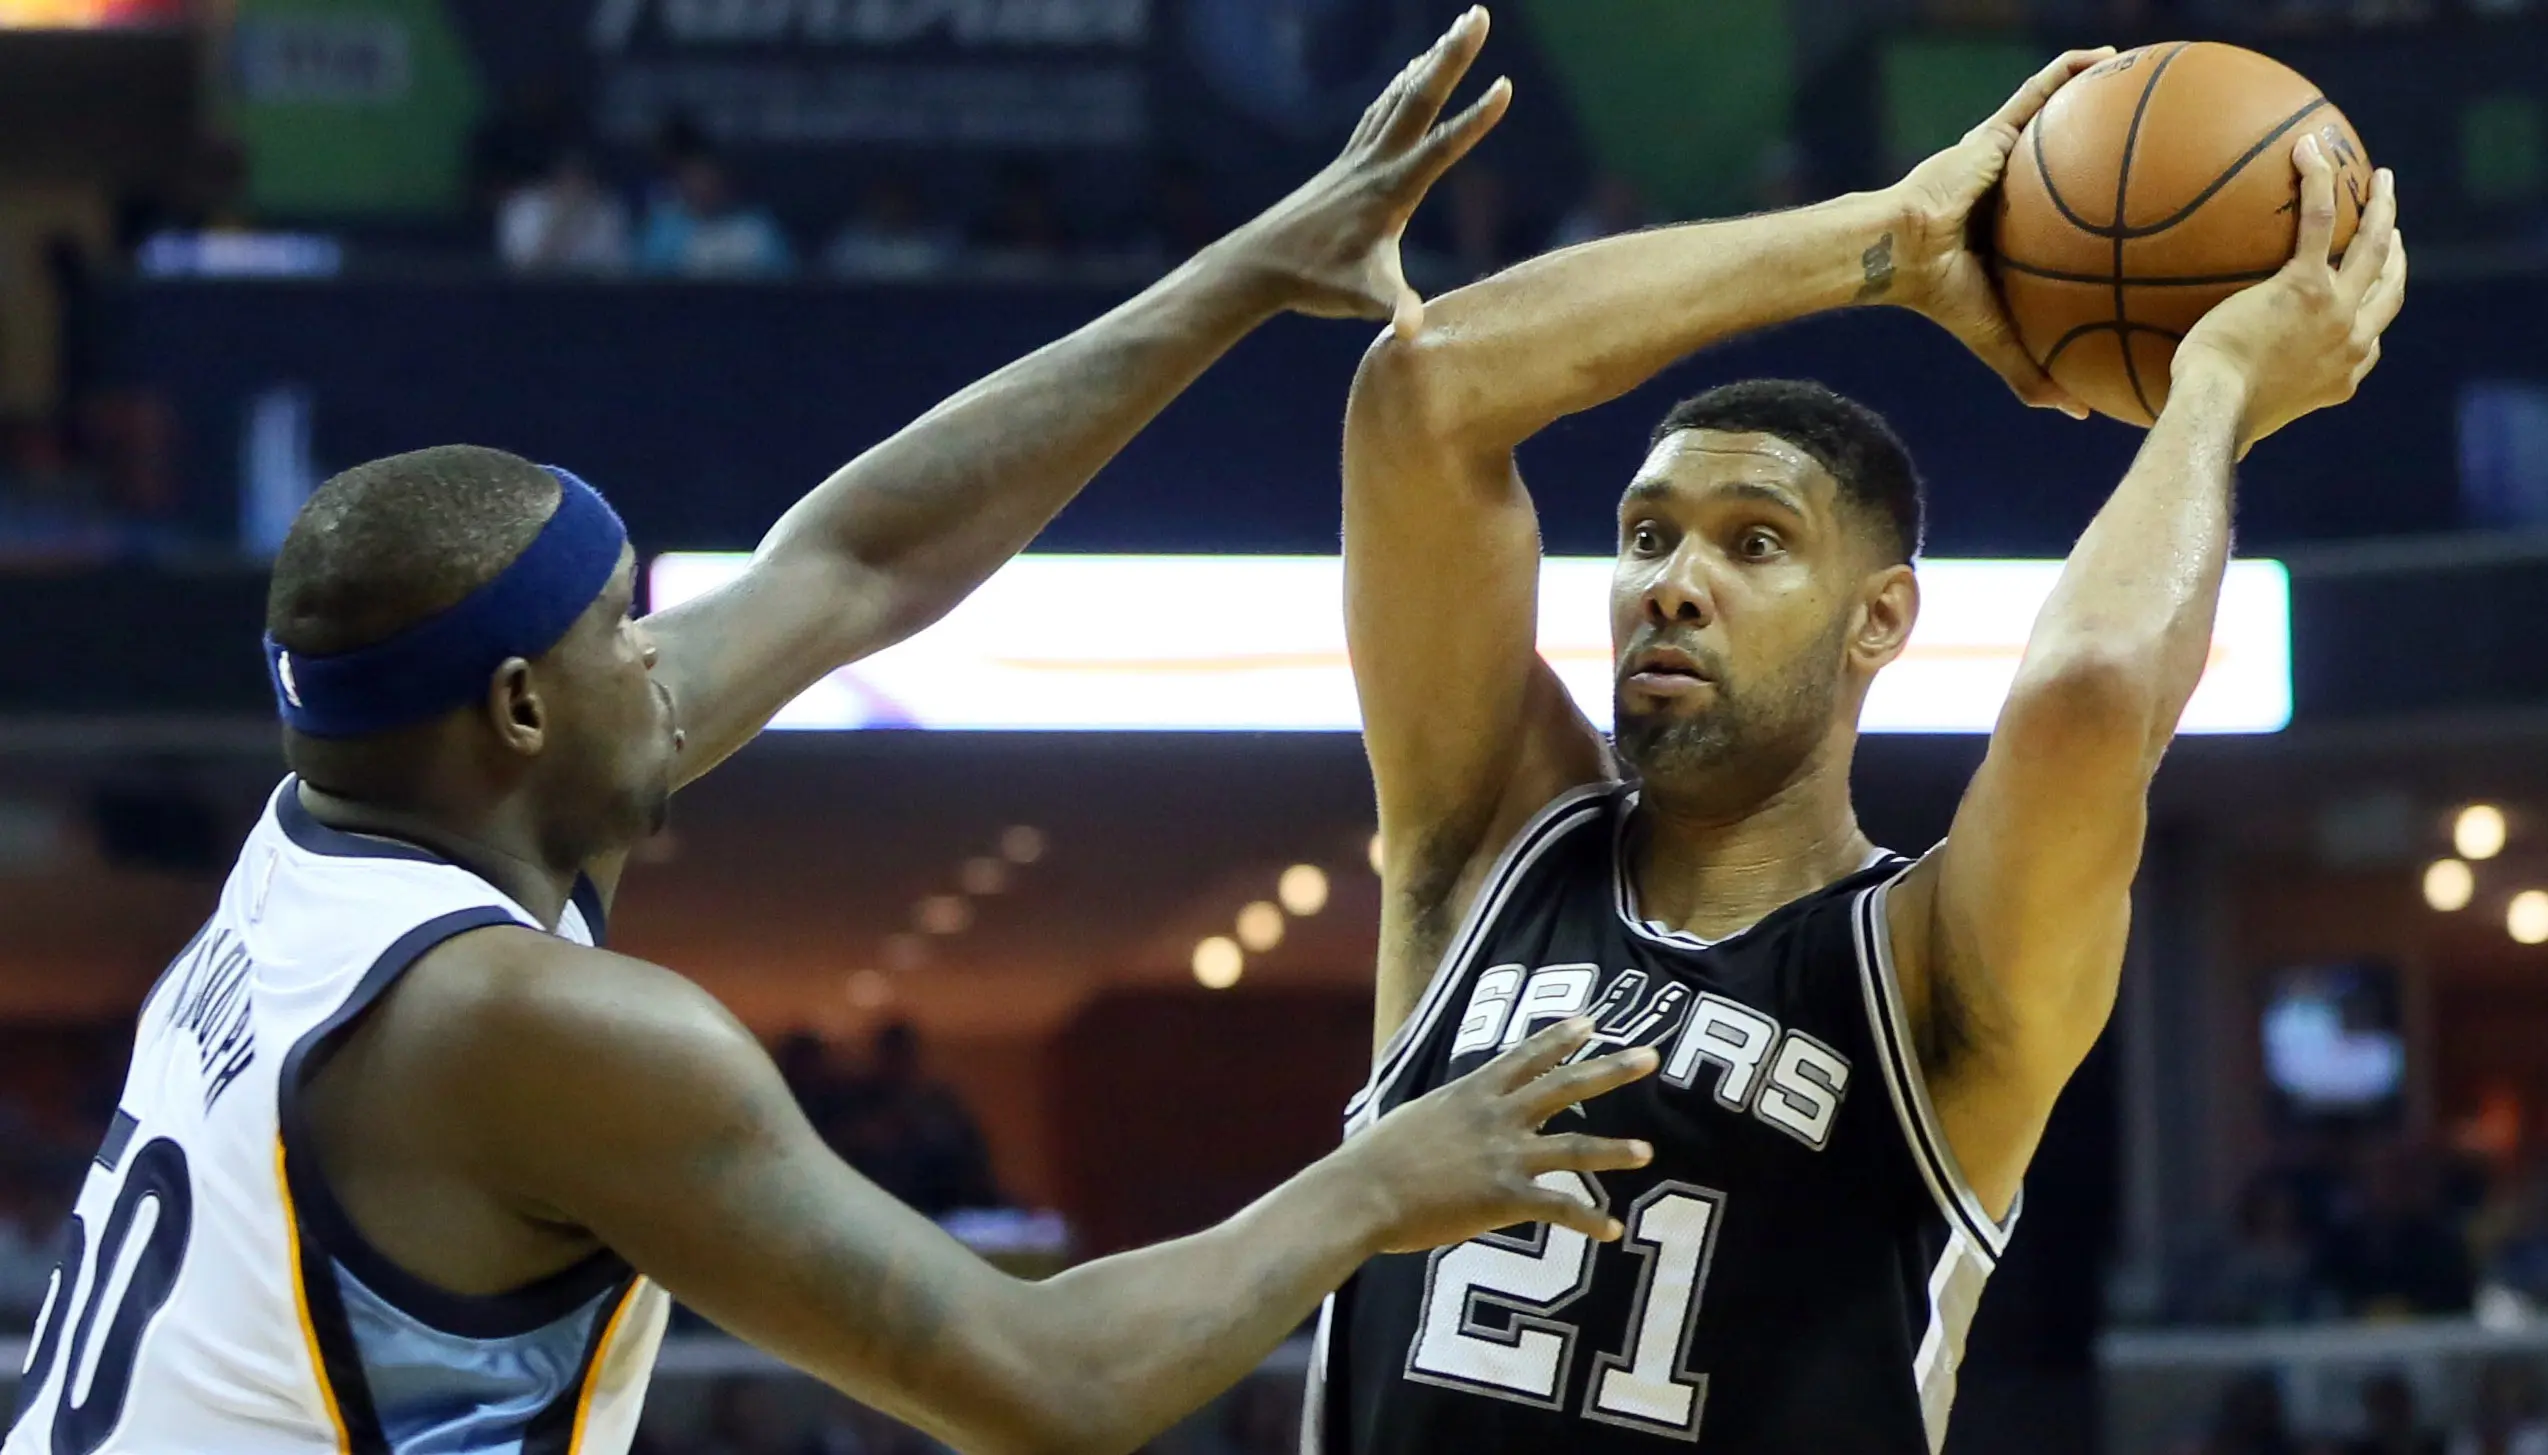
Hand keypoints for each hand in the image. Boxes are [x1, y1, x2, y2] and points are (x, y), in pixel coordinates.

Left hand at [1214, 6, 1512, 337]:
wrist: (1259, 264)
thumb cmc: (1313, 282)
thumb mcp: (1358, 298)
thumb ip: (1390, 309)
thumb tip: (1411, 331)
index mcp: (1389, 190)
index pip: (1441, 147)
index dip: (1475, 120)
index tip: (1506, 85)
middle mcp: (1375, 163)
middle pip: (1420, 98)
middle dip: (1452, 55)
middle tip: (1479, 15)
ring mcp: (1358, 159)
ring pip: (1400, 97)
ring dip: (1430, 62)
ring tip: (1454, 31)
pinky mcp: (1347, 163)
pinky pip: (1380, 111)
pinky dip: (1400, 87)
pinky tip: (1409, 75)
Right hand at [1343, 1017, 1658, 1253]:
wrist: (1362, 1192)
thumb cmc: (1374, 1160)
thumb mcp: (1414, 1119)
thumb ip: (1442, 1115)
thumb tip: (1443, 1116)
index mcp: (1472, 1092)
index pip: (1525, 1056)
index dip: (1560, 1038)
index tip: (1591, 1021)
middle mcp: (1496, 1117)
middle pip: (1565, 1086)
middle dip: (1610, 1070)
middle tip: (1649, 1056)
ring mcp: (1503, 1156)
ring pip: (1573, 1147)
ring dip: (1613, 1150)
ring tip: (1646, 1152)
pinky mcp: (1504, 1198)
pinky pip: (1558, 1208)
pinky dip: (1588, 1220)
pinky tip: (1612, 1230)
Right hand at [1884, 47, 2115, 418]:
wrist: (1898, 254)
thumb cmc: (1938, 295)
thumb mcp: (1999, 337)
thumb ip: (2036, 371)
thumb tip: (2083, 413)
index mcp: (2018, 233)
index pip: (2068, 219)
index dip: (2107, 211)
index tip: (2152, 212)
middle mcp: (2015, 189)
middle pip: (2072, 161)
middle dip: (2114, 146)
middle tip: (2166, 143)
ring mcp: (2003, 156)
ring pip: (2059, 118)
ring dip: (2098, 94)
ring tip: (2143, 76)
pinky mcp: (1993, 133)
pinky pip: (2038, 93)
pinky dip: (2069, 72)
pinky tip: (2104, 57)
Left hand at [2171, 137, 2404, 453]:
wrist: (2216, 408)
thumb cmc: (2212, 417)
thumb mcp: (2243, 421)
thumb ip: (2247, 408)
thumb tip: (2212, 418)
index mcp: (2342, 375)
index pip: (2373, 337)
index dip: (2376, 308)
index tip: (2369, 289)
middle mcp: (2353, 341)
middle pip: (2390, 285)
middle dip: (2396, 252)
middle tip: (2392, 226)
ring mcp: (2336, 310)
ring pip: (2374, 246)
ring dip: (2382, 208)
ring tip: (2380, 179)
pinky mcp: (2305, 285)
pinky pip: (2320, 221)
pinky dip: (2320, 183)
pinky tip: (2310, 151)